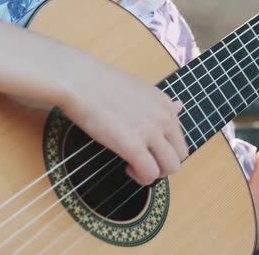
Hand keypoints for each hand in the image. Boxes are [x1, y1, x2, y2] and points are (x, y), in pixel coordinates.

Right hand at [58, 60, 188, 185]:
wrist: (78, 81)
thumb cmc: (99, 83)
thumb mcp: (138, 89)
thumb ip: (159, 104)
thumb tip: (180, 106)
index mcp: (165, 103)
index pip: (179, 137)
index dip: (163, 148)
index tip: (145, 148)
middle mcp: (164, 117)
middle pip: (180, 155)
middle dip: (163, 164)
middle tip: (142, 162)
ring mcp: (151, 132)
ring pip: (170, 167)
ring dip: (154, 173)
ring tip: (134, 166)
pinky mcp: (134, 146)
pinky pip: (150, 173)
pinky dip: (141, 178)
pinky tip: (127, 168)